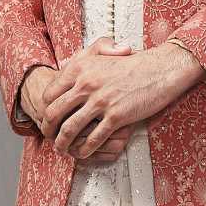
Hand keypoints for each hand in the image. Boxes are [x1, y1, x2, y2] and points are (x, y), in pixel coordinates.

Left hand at [22, 40, 138, 164]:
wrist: (160, 69)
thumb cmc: (133, 63)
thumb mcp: (103, 53)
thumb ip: (82, 59)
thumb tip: (65, 68)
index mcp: (80, 68)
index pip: (50, 93)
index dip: (45, 109)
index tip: (47, 118)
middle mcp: (86, 84)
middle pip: (54, 113)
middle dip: (48, 129)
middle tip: (49, 136)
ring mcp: (101, 101)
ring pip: (70, 129)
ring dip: (63, 143)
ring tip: (62, 149)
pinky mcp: (116, 116)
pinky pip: (94, 138)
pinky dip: (85, 149)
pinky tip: (83, 153)